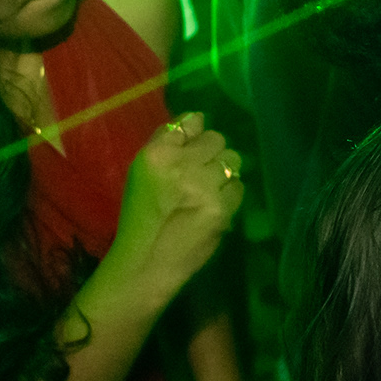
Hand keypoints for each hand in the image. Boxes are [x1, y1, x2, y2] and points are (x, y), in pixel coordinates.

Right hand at [104, 114, 243, 302]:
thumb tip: (196, 119)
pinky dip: (230, 193)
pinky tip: (215, 205)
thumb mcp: (141, 173)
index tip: (193, 146)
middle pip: (216, 139)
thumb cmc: (140, 216)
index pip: (190, 122)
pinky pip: (239, 186)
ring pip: (233, 159)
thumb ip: (167, 144)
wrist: (147, 261)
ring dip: (224, 171)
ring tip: (210, 188)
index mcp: (156, 154)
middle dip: (211, 153)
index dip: (195, 133)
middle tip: (201, 172)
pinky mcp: (222, 208)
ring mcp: (205, 186)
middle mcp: (182, 164)